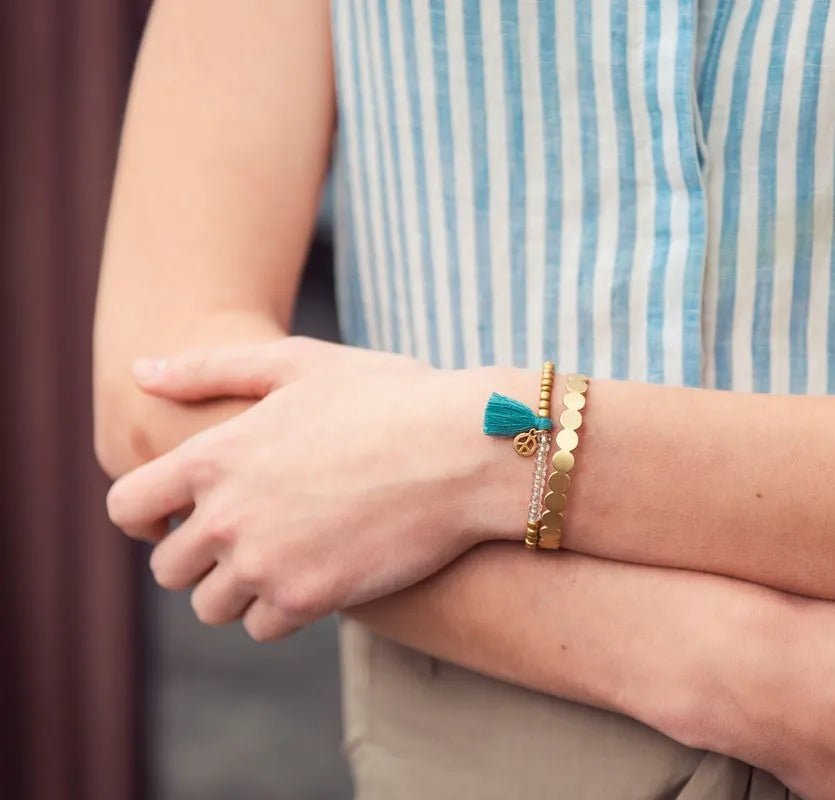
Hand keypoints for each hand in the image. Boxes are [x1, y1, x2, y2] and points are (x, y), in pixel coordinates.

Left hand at [106, 337, 516, 639]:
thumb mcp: (300, 363)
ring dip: (240, 588)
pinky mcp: (307, 599)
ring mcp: (264, 563)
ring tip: (286, 556)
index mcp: (214, 455)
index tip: (177, 516)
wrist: (467, 450)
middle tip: (250, 535)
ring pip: (212, 606)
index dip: (146, 515)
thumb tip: (140, 370)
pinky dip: (282, 609)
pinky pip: (262, 627)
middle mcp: (226, 515)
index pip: (128, 508)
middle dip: (201, 555)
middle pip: (169, 569)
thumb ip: (211, 368)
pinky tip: (317, 574)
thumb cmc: (391, 398)